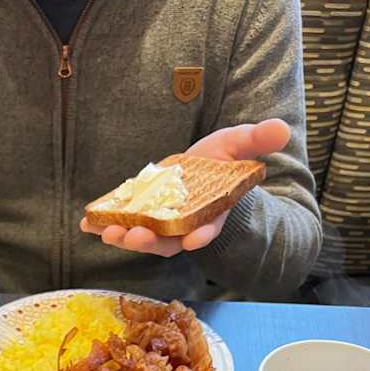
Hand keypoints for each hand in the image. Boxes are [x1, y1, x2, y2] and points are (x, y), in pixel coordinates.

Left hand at [80, 118, 290, 257]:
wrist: (204, 172)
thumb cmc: (224, 162)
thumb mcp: (241, 145)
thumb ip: (258, 140)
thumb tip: (283, 129)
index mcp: (213, 211)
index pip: (209, 227)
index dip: (202, 234)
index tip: (193, 239)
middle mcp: (186, 224)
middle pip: (169, 240)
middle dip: (151, 241)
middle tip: (133, 237)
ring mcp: (163, 223)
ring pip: (145, 237)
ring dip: (125, 237)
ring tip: (107, 233)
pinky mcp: (143, 216)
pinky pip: (124, 223)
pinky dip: (105, 224)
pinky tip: (87, 222)